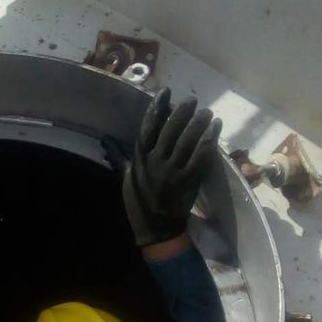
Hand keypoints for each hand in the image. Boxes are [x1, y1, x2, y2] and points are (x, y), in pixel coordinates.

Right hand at [108, 88, 221, 246]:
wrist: (156, 229)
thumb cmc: (140, 203)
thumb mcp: (127, 179)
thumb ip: (119, 157)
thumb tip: (105, 141)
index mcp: (140, 161)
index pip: (147, 129)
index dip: (156, 109)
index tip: (165, 92)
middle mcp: (155, 164)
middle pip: (169, 131)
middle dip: (181, 113)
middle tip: (192, 100)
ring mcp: (173, 173)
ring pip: (187, 142)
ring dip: (198, 123)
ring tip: (207, 112)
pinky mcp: (188, 181)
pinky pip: (201, 157)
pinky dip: (209, 140)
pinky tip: (215, 128)